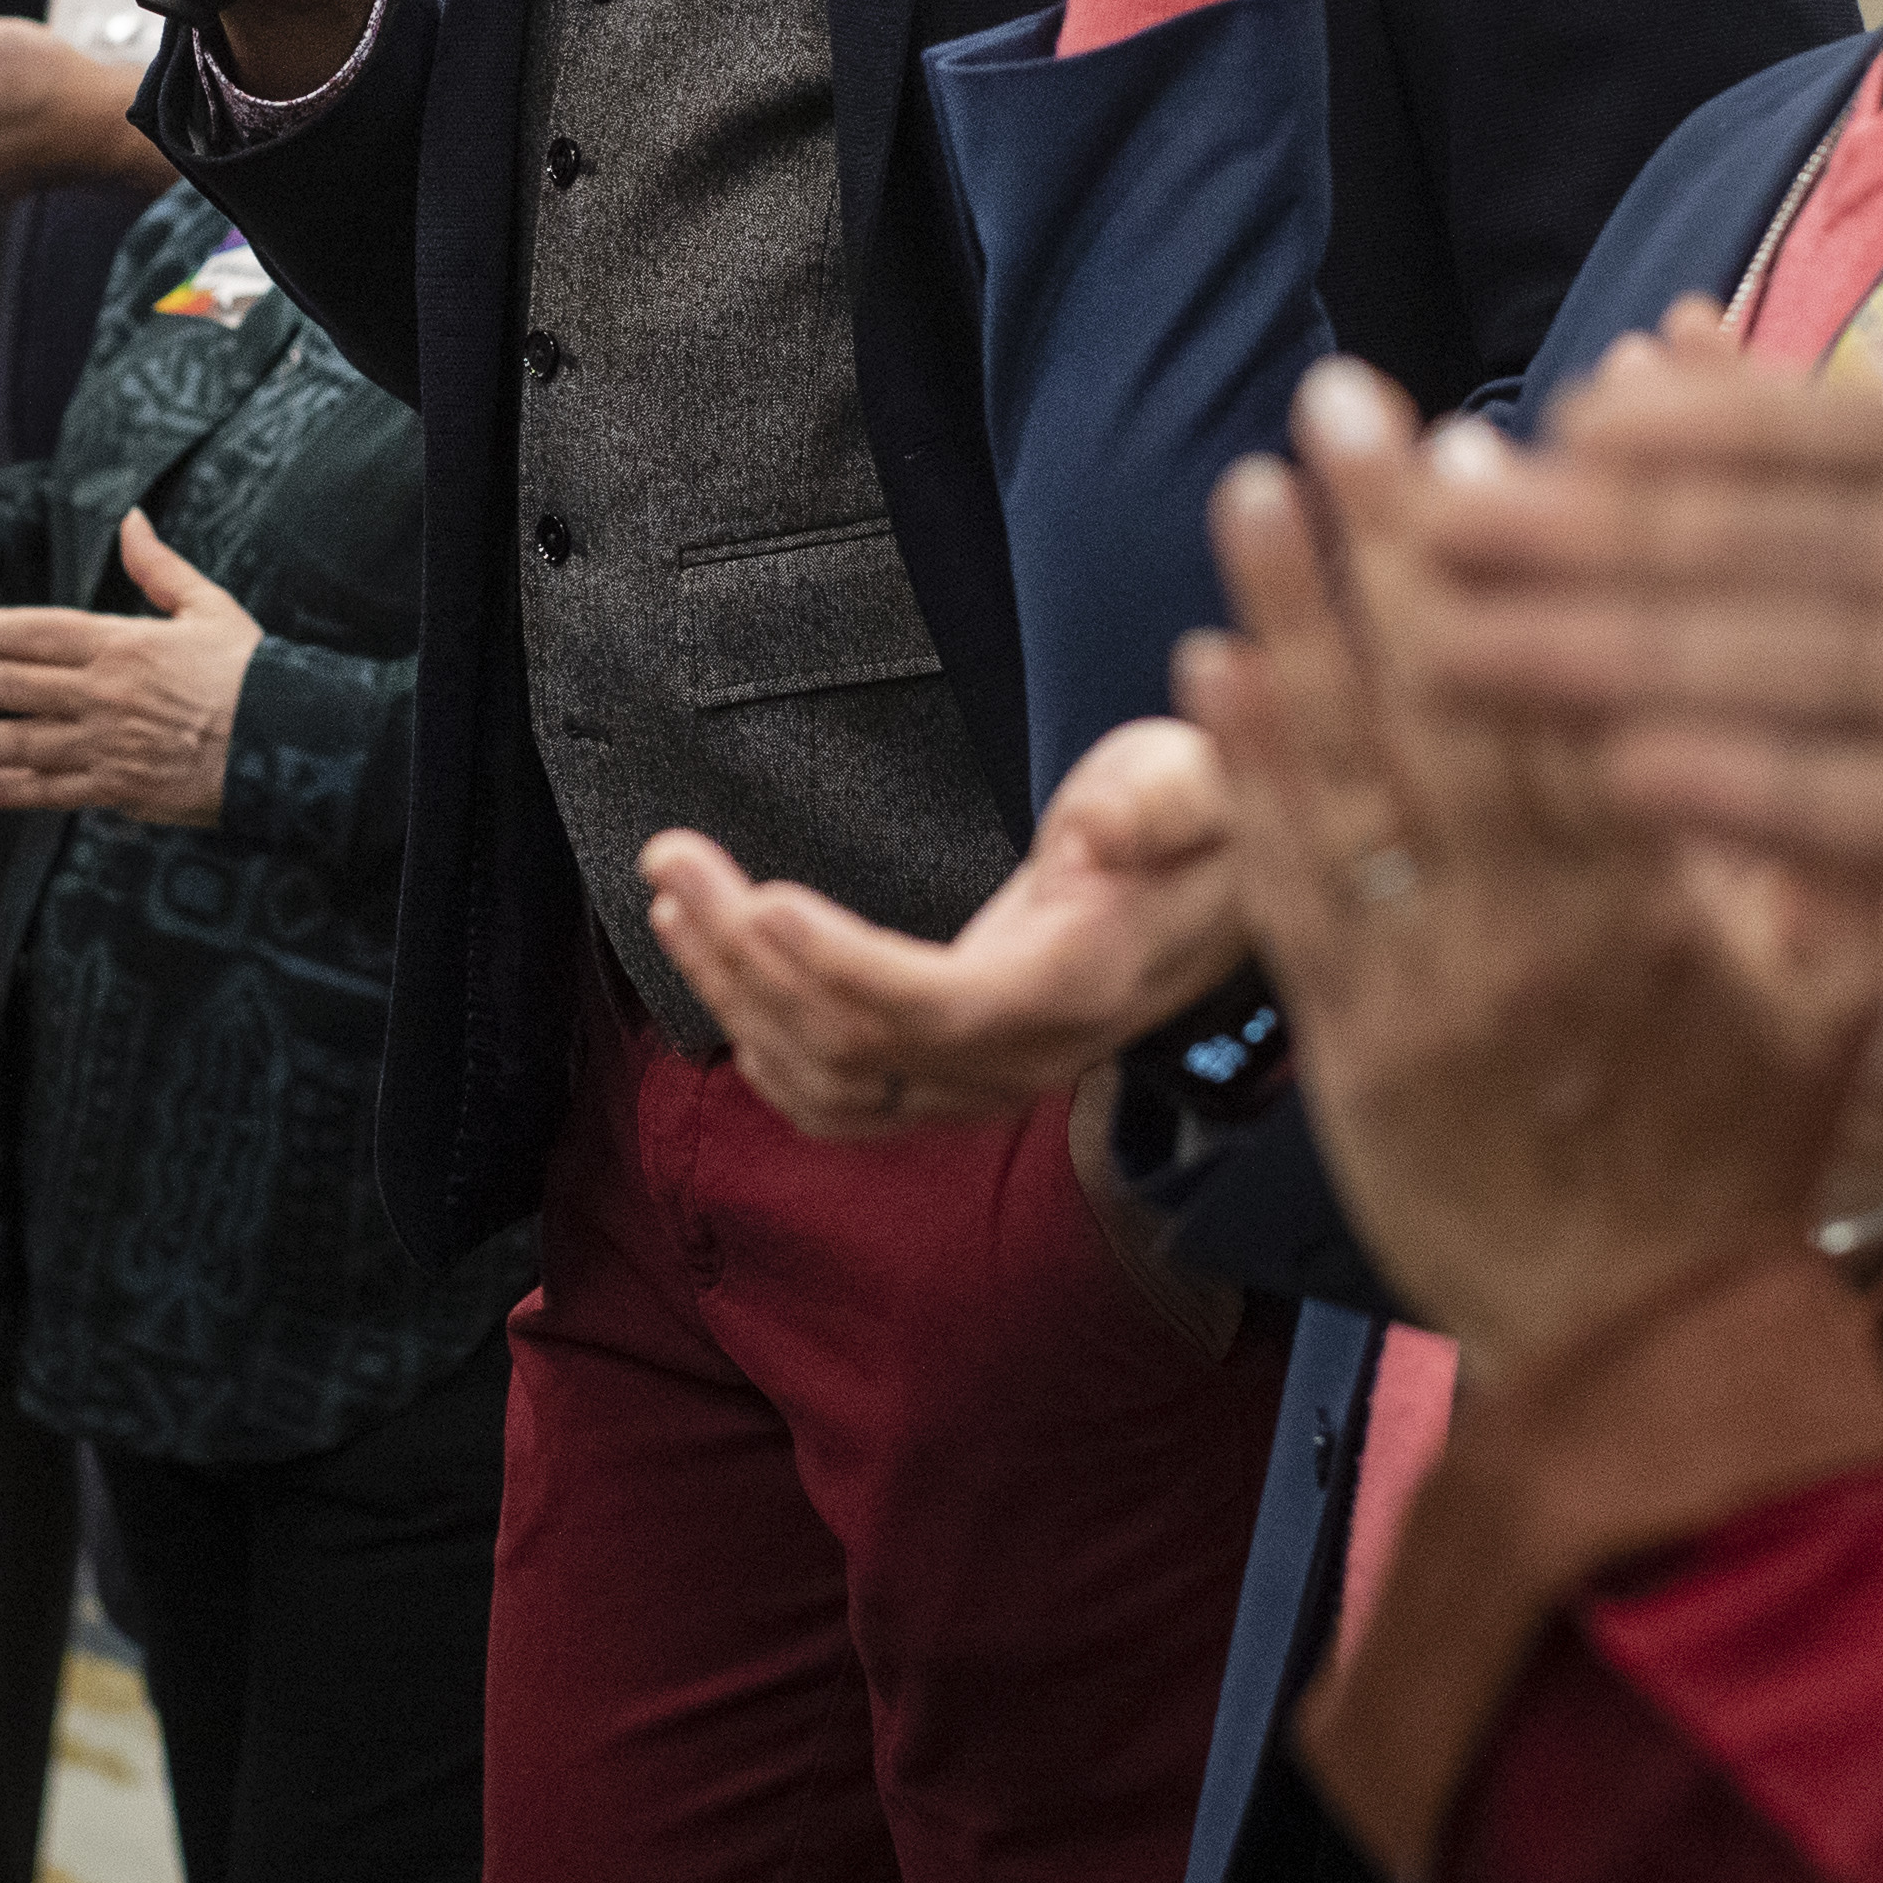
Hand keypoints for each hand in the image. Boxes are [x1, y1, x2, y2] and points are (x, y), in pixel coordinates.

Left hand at [0, 507, 258, 821]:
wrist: (291, 745)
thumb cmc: (252, 671)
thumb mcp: (209, 606)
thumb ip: (159, 568)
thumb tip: (131, 520)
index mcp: (124, 643)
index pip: (36, 631)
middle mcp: (106, 694)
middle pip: (15, 686)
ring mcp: (110, 745)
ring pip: (24, 742)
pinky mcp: (124, 789)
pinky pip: (59, 791)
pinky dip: (18, 791)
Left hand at [646, 715, 1251, 1139]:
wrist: (1210, 896)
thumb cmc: (1199, 826)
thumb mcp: (1203, 785)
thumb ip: (1162, 804)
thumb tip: (1098, 830)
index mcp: (1077, 988)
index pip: (939, 1006)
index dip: (841, 965)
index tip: (760, 898)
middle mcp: (1020, 1057)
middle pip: (852, 1040)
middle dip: (744, 950)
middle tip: (673, 858)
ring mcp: (979, 1080)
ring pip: (825, 1077)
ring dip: (731, 991)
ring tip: (672, 894)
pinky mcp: (947, 1074)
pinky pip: (836, 1098)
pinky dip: (761, 1043)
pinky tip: (715, 971)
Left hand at [1189, 368, 1881, 1388]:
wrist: (1642, 1346)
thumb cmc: (1748, 1145)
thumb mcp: (1847, 997)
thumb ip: (1843, 829)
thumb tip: (1844, 661)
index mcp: (1662, 912)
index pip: (1577, 703)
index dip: (1521, 571)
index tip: (1478, 443)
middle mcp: (1534, 939)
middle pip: (1448, 708)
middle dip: (1386, 545)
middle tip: (1337, 402)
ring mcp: (1427, 993)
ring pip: (1348, 782)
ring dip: (1289, 624)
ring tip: (1250, 493)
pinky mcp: (1347, 1046)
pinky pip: (1286, 891)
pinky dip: (1247, 778)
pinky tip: (1214, 669)